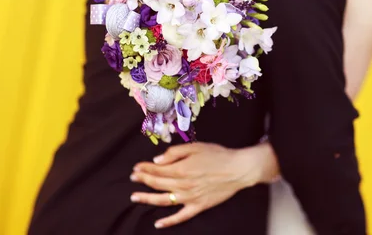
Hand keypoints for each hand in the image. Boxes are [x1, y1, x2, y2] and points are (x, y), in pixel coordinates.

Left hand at [129, 142, 269, 228]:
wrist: (238, 169)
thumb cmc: (218, 155)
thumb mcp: (195, 147)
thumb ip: (175, 152)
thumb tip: (157, 160)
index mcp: (181, 169)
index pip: (157, 169)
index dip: (144, 168)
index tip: (136, 167)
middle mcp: (182, 185)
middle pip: (157, 183)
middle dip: (143, 180)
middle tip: (133, 178)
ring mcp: (189, 198)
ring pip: (163, 200)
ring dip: (147, 199)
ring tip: (134, 197)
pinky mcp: (198, 206)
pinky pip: (180, 217)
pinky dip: (168, 222)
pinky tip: (157, 223)